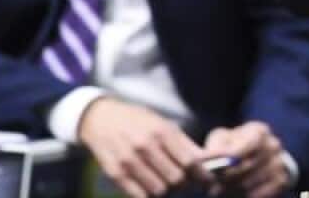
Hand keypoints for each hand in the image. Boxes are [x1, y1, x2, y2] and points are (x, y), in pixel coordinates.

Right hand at [77, 97, 209, 197]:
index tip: (208, 180)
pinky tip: (152, 188)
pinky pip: (139, 196)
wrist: (101, 119)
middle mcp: (145, 147)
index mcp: (162, 132)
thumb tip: (208, 161)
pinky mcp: (115, 174)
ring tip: (168, 184)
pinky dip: (150, 196)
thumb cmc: (138, 121)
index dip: (202, 175)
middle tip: (185, 182)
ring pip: (159, 191)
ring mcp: (129, 161)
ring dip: (167, 192)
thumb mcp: (164, 124)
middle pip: (176, 179)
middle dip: (185, 184)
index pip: (190, 161)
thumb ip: (185, 144)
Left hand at [203, 121, 289, 197]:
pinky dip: (245, 196)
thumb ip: (214, 149)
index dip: (223, 163)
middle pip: (245, 168)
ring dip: (233, 190)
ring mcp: (279, 163)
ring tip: (222, 190)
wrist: (256, 156)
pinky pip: (259, 194)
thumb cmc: (234, 146)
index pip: (239, 151)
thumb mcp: (222, 140)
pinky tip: (237, 193)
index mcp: (258, 131)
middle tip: (212, 187)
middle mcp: (273, 144)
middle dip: (226, 179)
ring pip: (249, 183)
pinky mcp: (282, 180)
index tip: (211, 171)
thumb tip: (205, 159)